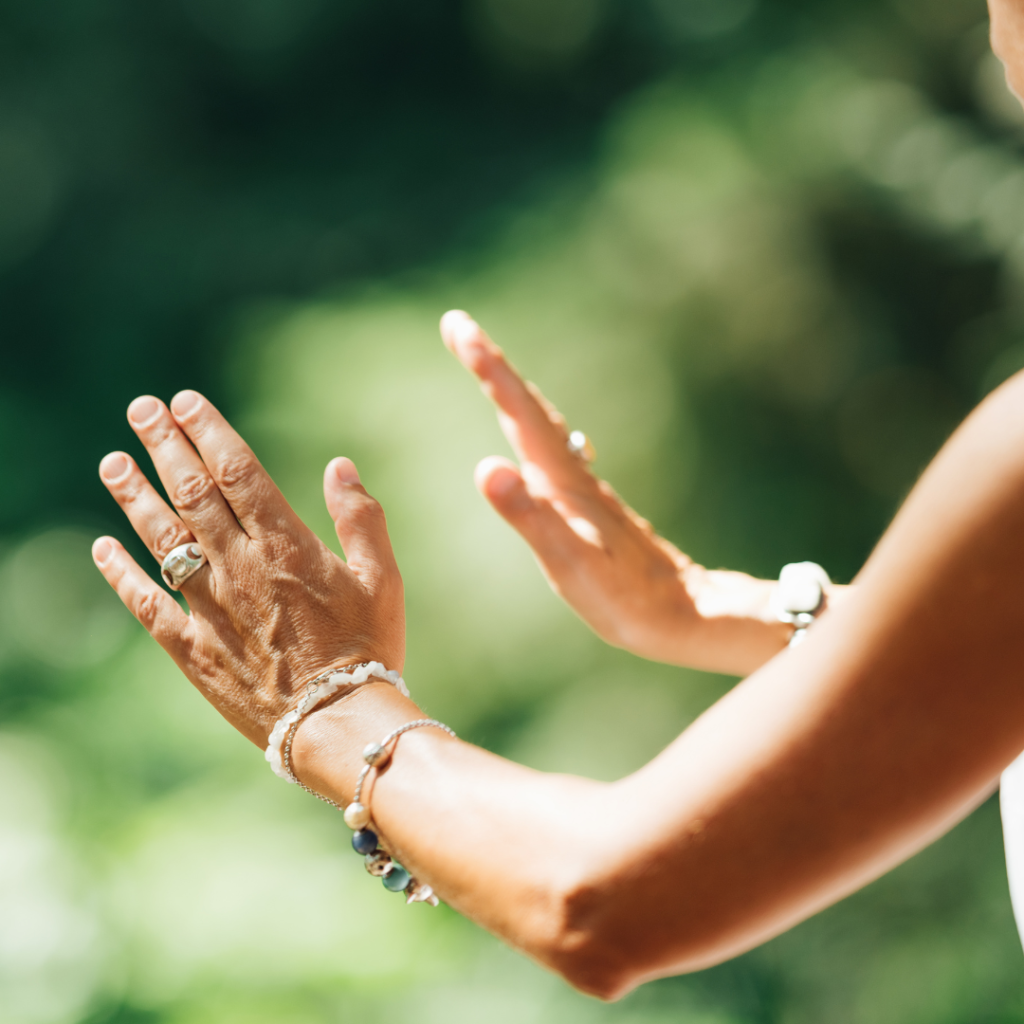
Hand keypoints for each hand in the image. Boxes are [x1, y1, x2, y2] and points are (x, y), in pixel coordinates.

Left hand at [92, 391, 403, 746]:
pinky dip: (121, 573)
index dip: (208, 431)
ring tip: (112, 462)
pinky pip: (146, 604)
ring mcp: (210, 607)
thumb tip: (340, 466)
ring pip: (162, 539)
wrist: (338, 723)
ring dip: (134, 497)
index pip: (237, 472)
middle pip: (192, 493)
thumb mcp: (382, 577)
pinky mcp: (193, 648)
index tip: (185, 401)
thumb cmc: (370, 647)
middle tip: (141, 409)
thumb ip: (361, 518)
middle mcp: (239, 567)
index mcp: (286, 545)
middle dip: (164, 446)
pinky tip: (101, 546)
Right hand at [440, 310, 791, 674]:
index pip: (518, 413)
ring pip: (541, 424)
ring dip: (511, 391)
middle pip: (528, 407)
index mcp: (563, 482)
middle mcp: (573, 473)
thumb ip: (530, 517)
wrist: (684, 612)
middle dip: (492, 365)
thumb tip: (485, 467)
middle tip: (457, 328)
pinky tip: (530, 434)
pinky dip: (530, 423)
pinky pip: (551, 447)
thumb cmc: (626, 598)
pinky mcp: (590, 503)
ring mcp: (583, 486)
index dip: (488, 369)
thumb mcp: (570, 564)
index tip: (457, 327)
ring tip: (485, 366)